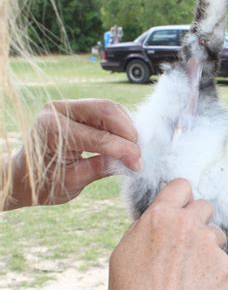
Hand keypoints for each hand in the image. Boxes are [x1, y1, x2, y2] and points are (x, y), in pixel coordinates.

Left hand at [4, 99, 140, 208]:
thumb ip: (100, 168)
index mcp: (52, 130)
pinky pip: (104, 111)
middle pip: (105, 110)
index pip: (97, 136)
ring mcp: (67, 106)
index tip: (139, 164)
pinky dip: (119, 124)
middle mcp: (58, 111)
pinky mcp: (75, 108)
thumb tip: (131, 162)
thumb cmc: (44, 183)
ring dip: (126, 126)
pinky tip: (126, 141)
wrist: (25, 176)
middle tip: (139, 153)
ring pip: (108, 107)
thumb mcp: (72, 181)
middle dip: (128, 131)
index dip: (123, 149)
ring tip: (134, 149)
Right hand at [108, 179, 227, 289]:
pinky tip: (197, 289)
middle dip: (197, 220)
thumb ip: (144, 231)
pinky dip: (213, 272)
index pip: (180, 186)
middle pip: (204, 206)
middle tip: (186, 243)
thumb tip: (154, 223)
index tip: (181, 207)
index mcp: (159, 218)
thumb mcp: (123, 255)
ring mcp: (208, 245)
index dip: (181, 196)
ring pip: (216, 234)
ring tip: (189, 272)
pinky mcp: (224, 266)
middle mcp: (187, 225)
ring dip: (207, 246)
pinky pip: (222, 261)